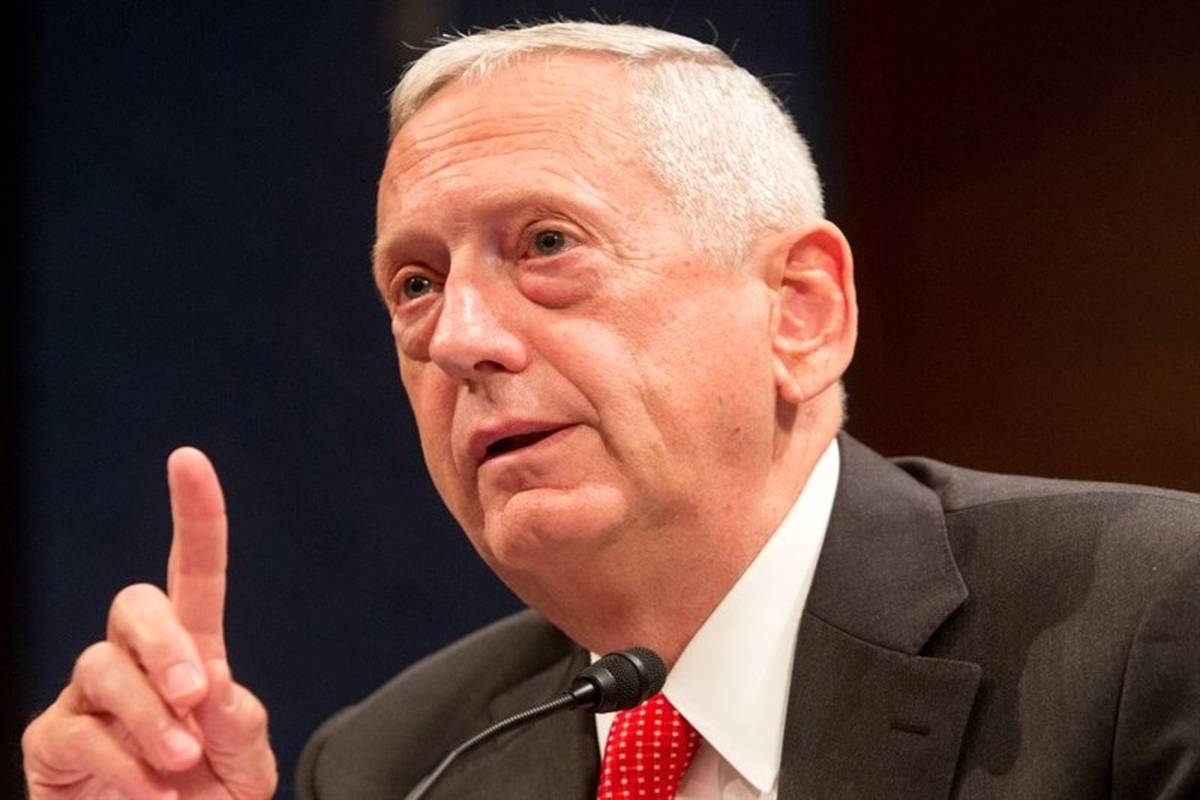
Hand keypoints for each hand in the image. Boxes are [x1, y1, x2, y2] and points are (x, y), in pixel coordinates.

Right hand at [22, 448, 277, 798]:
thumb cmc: (210, 797)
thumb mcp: (246, 765)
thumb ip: (241, 726)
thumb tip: (213, 682)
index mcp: (194, 655)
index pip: (193, 573)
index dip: (194, 516)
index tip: (188, 460)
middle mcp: (135, 662)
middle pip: (135, 604)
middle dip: (166, 644)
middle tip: (198, 696)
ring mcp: (89, 698)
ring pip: (101, 668)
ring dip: (148, 717)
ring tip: (180, 764)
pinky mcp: (53, 741)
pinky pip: (78, 733)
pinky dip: (120, 765)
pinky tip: (149, 792)